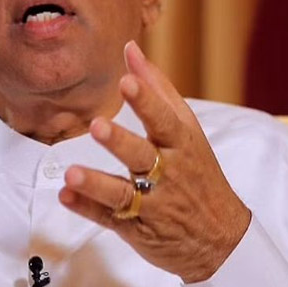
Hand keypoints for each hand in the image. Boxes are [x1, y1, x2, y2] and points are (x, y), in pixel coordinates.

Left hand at [59, 40, 250, 282]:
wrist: (221, 237)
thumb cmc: (198, 172)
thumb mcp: (187, 128)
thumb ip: (157, 88)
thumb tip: (131, 49)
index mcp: (180, 144)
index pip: (163, 119)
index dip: (146, 100)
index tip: (127, 81)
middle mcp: (167, 173)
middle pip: (141, 155)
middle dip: (119, 141)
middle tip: (97, 126)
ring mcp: (152, 203)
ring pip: (122, 193)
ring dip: (96, 184)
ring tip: (72, 175)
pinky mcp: (137, 228)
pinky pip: (109, 218)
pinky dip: (87, 208)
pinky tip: (67, 197)